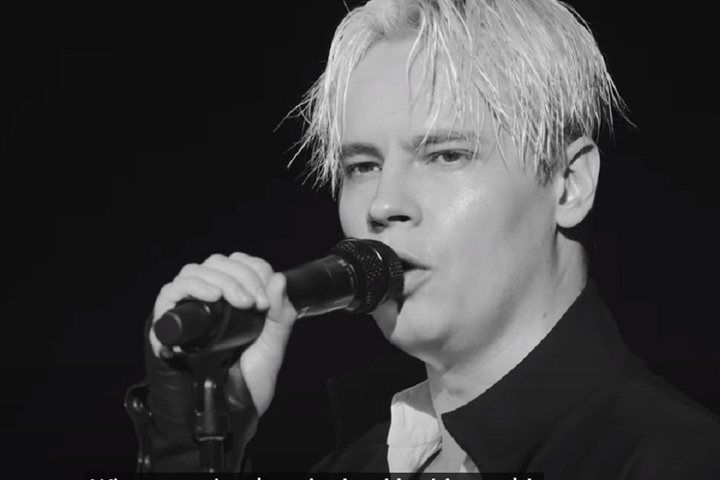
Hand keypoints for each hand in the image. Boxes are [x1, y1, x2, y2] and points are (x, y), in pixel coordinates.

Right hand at [150, 252, 297, 416]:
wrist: (228, 412)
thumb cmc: (247, 381)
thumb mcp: (272, 347)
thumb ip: (280, 315)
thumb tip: (279, 279)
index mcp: (234, 299)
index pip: (239, 264)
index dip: (254, 271)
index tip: (266, 298)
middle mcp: (210, 299)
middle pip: (217, 264)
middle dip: (240, 276)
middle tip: (255, 303)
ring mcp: (188, 309)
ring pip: (194, 272)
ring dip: (219, 279)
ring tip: (238, 301)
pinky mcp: (169, 322)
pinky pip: (170, 292)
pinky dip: (190, 287)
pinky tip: (210, 295)